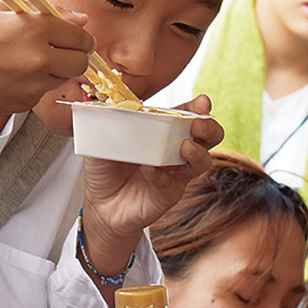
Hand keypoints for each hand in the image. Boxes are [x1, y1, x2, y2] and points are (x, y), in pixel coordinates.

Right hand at [0, 1, 95, 117]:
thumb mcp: (3, 9)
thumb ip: (46, 10)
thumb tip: (80, 19)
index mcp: (37, 29)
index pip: (82, 37)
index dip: (81, 37)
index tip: (75, 39)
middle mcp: (39, 59)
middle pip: (80, 64)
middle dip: (74, 57)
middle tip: (59, 52)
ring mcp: (32, 85)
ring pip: (61, 80)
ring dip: (53, 72)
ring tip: (25, 62)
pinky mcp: (22, 104)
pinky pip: (40, 94)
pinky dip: (32, 86)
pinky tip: (10, 76)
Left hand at [78, 95, 224, 278]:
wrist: (99, 205)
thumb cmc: (104, 169)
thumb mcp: (102, 140)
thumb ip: (110, 122)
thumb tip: (114, 104)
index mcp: (162, 130)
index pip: (186, 114)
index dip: (197, 108)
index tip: (202, 102)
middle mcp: (174, 150)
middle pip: (207, 136)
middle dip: (208, 127)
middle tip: (197, 124)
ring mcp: (174, 172)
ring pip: (201, 161)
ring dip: (196, 152)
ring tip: (184, 147)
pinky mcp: (167, 193)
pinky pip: (170, 182)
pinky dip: (161, 174)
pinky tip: (149, 169)